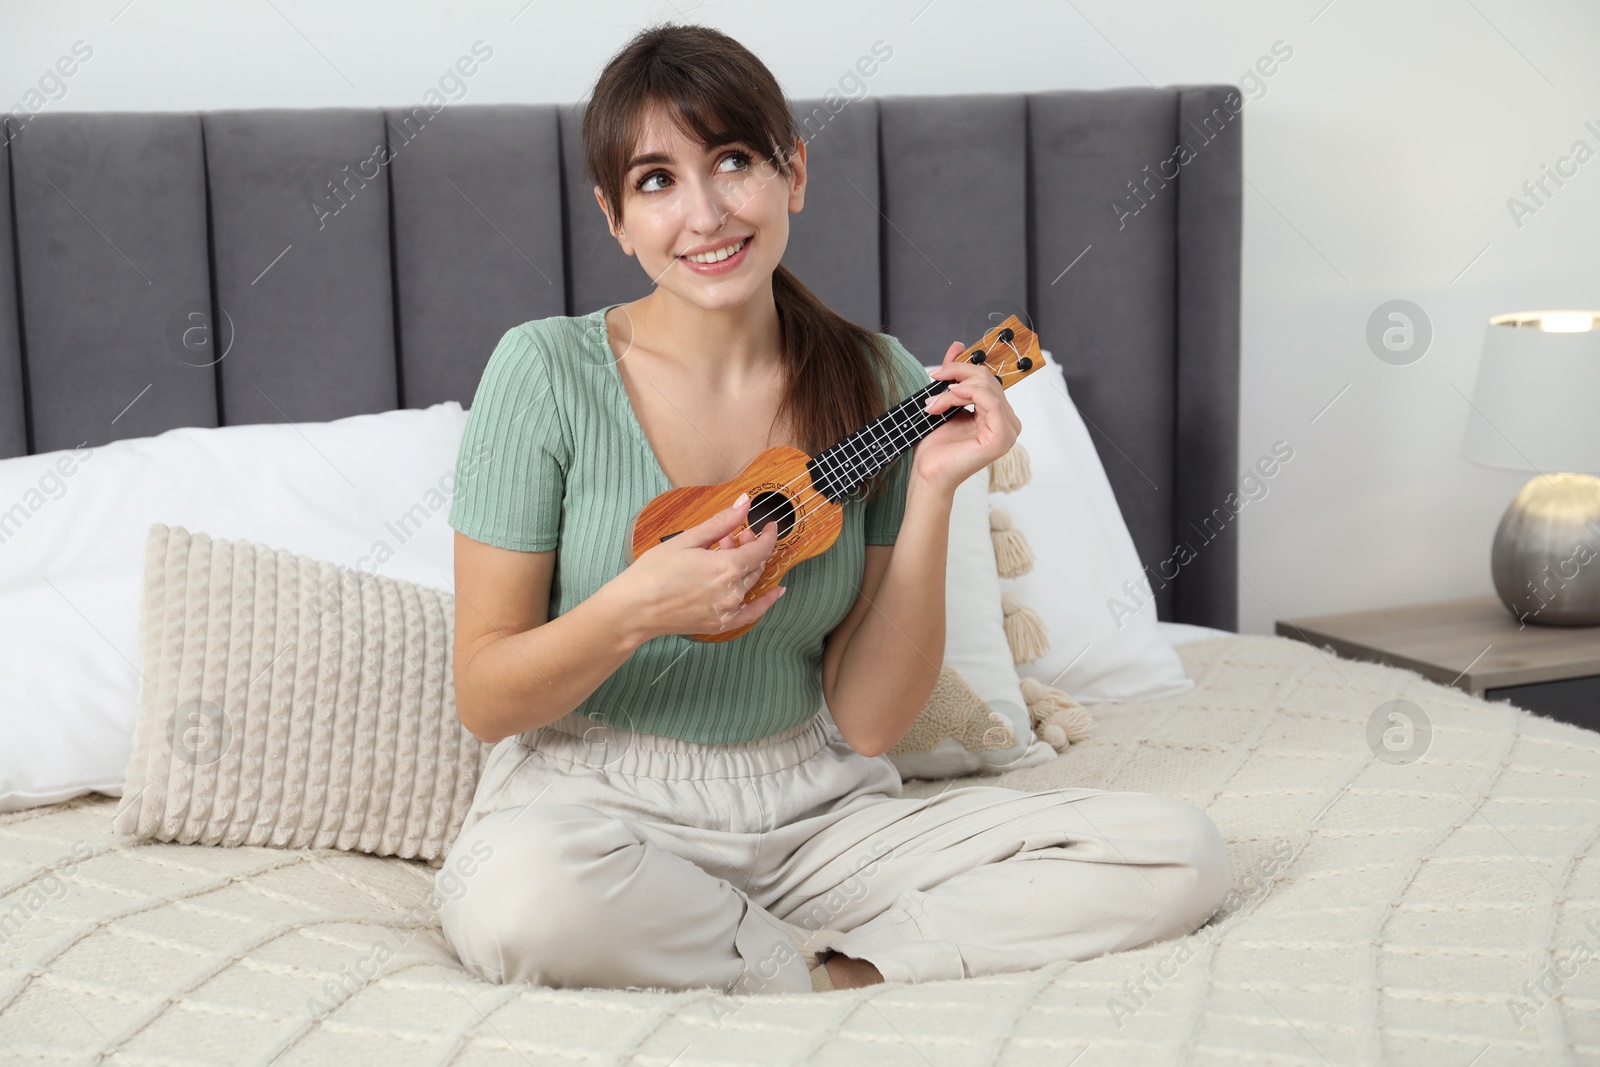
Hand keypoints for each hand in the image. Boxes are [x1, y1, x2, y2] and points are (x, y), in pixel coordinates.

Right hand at [618, 492, 784, 639]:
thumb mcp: (687, 540)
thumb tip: (744, 503)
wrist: (633, 608)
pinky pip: (751, 614)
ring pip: (750, 583)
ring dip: (746, 566)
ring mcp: (727, 610)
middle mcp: (732, 591)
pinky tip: (776, 592)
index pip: (761, 549)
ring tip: (727, 552)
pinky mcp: (720, 624)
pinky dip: (765, 602)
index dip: (768, 535)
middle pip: (756, 566)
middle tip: (738, 535)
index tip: (770, 525)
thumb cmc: (653, 572)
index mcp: (726, 568)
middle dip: (751, 547)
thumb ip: (721, 523)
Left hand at [911, 341, 1022, 495]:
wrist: (928, 473)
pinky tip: (948, 399)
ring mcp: (1008, 431)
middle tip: (933, 381)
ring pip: (986, 387)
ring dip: (954, 389)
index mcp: (999, 414)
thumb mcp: (944, 401)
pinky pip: (990, 401)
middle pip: (988, 379)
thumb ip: (954, 375)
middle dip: (957, 376)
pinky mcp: (1002, 438)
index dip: (963, 368)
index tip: (938, 370)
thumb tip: (958, 345)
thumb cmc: (936, 445)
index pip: (987, 378)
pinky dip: (966, 394)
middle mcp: (1008, 421)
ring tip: (933, 403)